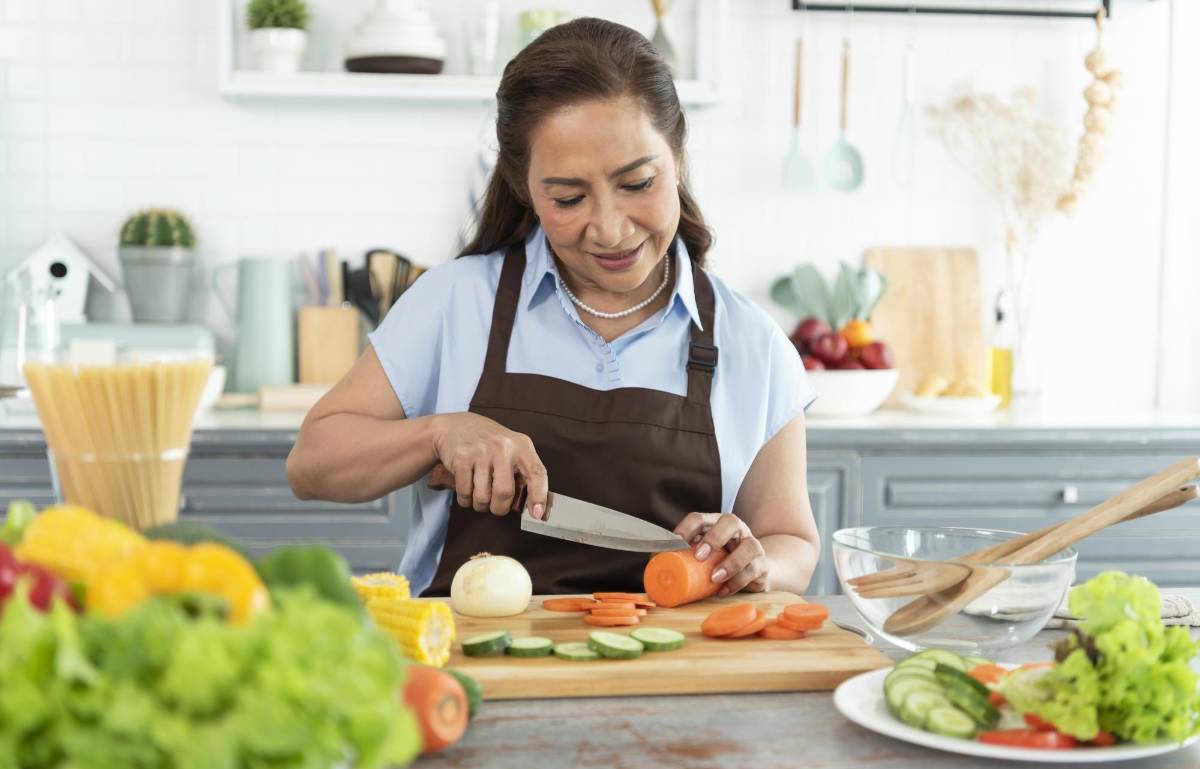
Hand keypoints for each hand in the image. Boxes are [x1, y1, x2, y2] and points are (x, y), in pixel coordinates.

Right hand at [430, 412, 548, 517]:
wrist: (455, 426)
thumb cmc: (489, 444)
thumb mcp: (513, 450)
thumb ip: (525, 474)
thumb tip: (539, 511)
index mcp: (521, 445)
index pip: (536, 473)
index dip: (539, 496)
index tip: (537, 514)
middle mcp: (503, 446)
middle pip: (504, 492)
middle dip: (499, 508)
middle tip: (497, 505)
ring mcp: (480, 451)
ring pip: (482, 497)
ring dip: (480, 505)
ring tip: (480, 494)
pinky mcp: (461, 457)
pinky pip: (464, 493)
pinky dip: (465, 499)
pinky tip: (467, 489)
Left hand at [674, 512, 768, 596]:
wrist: (755, 571)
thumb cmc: (721, 561)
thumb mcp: (704, 556)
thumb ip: (684, 556)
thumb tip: (656, 562)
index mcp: (715, 524)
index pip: (700, 518)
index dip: (687, 528)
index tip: (676, 543)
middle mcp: (737, 530)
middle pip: (730, 522)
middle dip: (713, 538)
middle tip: (699, 556)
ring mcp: (752, 545)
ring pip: (749, 547)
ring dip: (730, 563)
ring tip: (714, 578)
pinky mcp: (763, 564)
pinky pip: (754, 570)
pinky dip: (738, 582)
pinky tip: (723, 591)